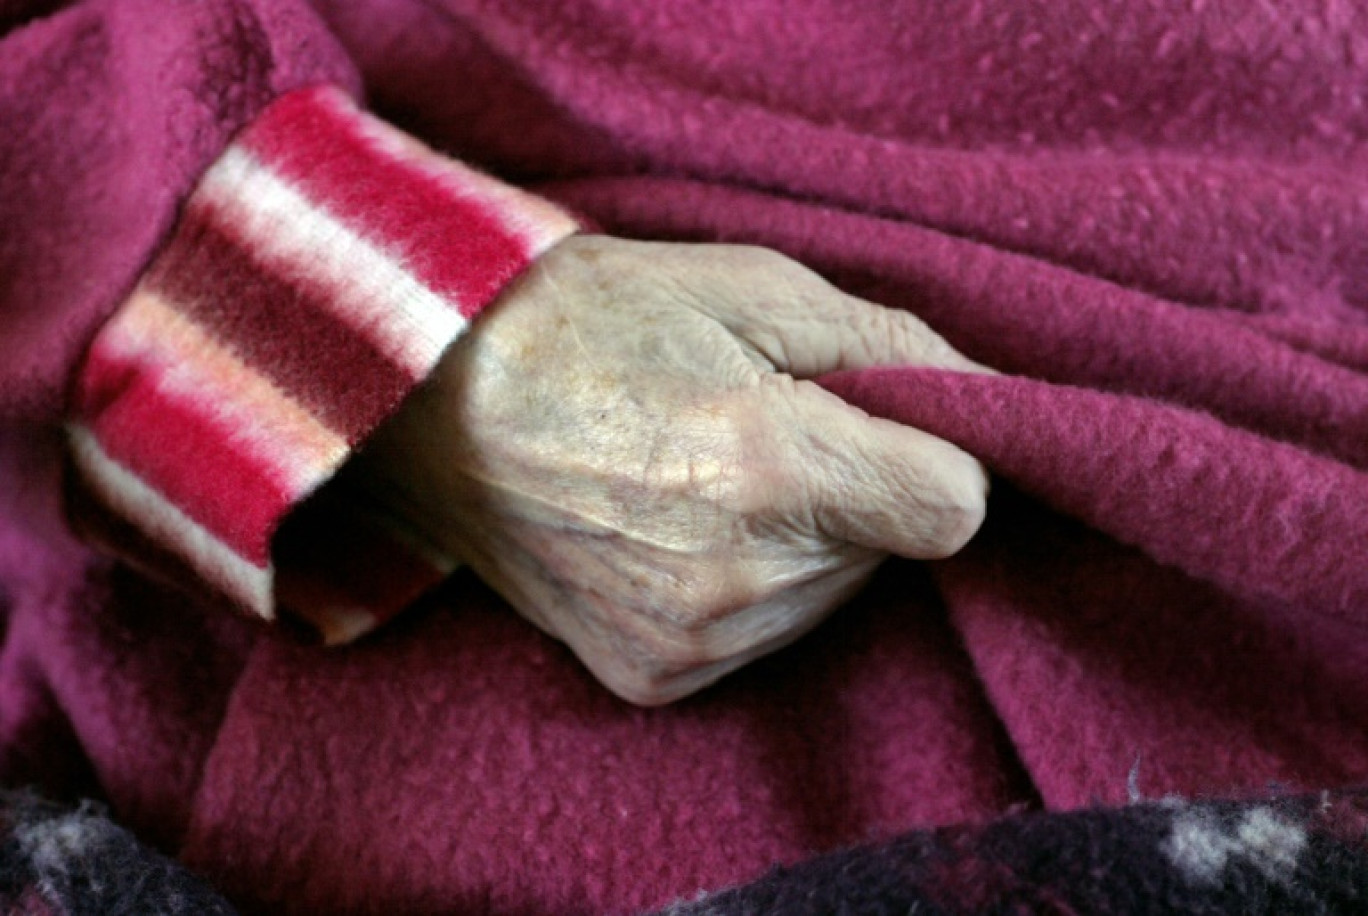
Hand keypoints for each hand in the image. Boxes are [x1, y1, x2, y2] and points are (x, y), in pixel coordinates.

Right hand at [353, 236, 989, 704]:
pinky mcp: (653, 677)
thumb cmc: (588, 321)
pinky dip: (747, 585)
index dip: (947, 461)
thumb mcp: (752, 286)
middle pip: (891, 555)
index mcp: (769, 462)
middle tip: (767, 428)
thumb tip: (994, 400)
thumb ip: (893, 347)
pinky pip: (762, 636)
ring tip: (706, 475)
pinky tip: (673, 529)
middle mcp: (738, 575)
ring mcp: (690, 639)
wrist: (430, 398)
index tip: (903, 429)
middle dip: (860, 492)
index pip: (957, 510)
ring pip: (831, 600)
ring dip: (805, 542)